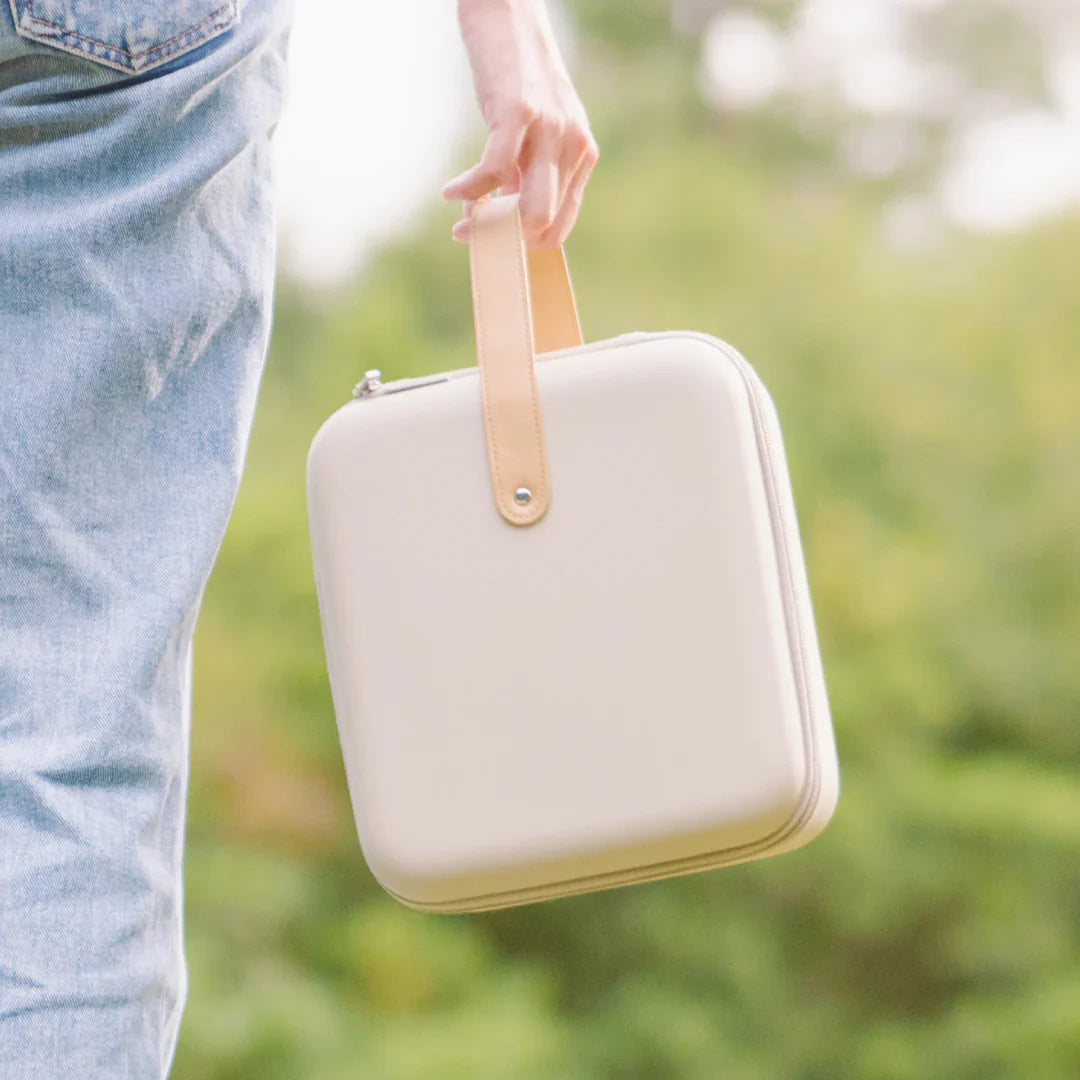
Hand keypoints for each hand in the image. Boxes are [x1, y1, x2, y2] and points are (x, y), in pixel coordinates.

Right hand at [443, 0, 598, 248]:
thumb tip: (502, 213)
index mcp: (581, 153)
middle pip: (544, 223)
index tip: (495, 243)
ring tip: (460, 219)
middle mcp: (573, 144)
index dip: (525, 243)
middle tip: (471, 234)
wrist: (508, 10)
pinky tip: (449, 192)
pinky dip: (468, 190)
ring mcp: (549, 129)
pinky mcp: (519, 112)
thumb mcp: (536, 127)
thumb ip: (531, 168)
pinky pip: (493, 172)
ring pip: (526, 207)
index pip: (560, 222)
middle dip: (506, 242)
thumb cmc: (515, 73)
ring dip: (486, 223)